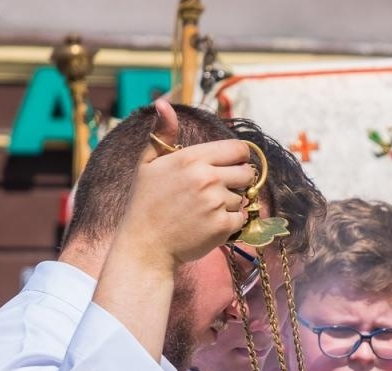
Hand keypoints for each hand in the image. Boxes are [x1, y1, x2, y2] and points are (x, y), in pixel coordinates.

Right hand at [114, 98, 255, 272]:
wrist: (145, 245)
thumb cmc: (145, 203)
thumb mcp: (148, 163)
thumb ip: (162, 133)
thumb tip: (164, 103)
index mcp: (191, 158)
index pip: (238, 149)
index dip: (237, 158)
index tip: (228, 167)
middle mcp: (206, 178)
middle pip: (247, 172)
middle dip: (238, 181)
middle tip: (219, 191)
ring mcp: (216, 203)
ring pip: (243, 197)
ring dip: (231, 204)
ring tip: (207, 210)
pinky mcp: (222, 226)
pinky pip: (241, 219)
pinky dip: (231, 223)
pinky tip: (210, 224)